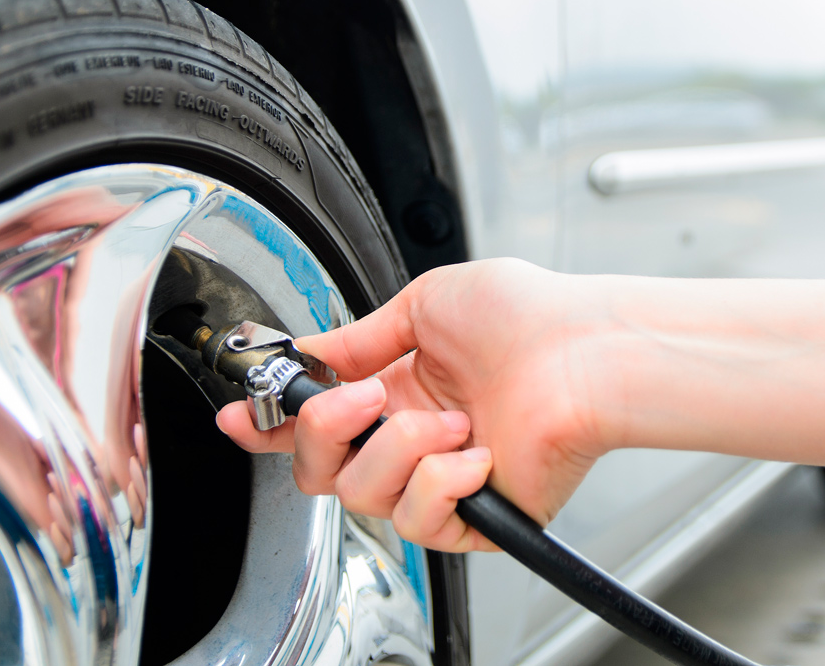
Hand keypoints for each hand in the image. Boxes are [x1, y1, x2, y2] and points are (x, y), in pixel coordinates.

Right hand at [217, 258, 620, 550]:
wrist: (585, 348)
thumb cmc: (529, 316)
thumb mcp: (423, 304)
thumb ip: (357, 338)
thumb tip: (309, 353)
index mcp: (397, 388)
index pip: (318, 422)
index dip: (269, 425)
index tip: (239, 417)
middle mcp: (412, 437)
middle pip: (319, 469)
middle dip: (323, 431)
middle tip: (364, 396)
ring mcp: (441, 479)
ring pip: (362, 494)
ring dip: (400, 446)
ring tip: (450, 418)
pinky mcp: (474, 518)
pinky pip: (418, 520)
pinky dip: (442, 480)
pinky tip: (477, 452)